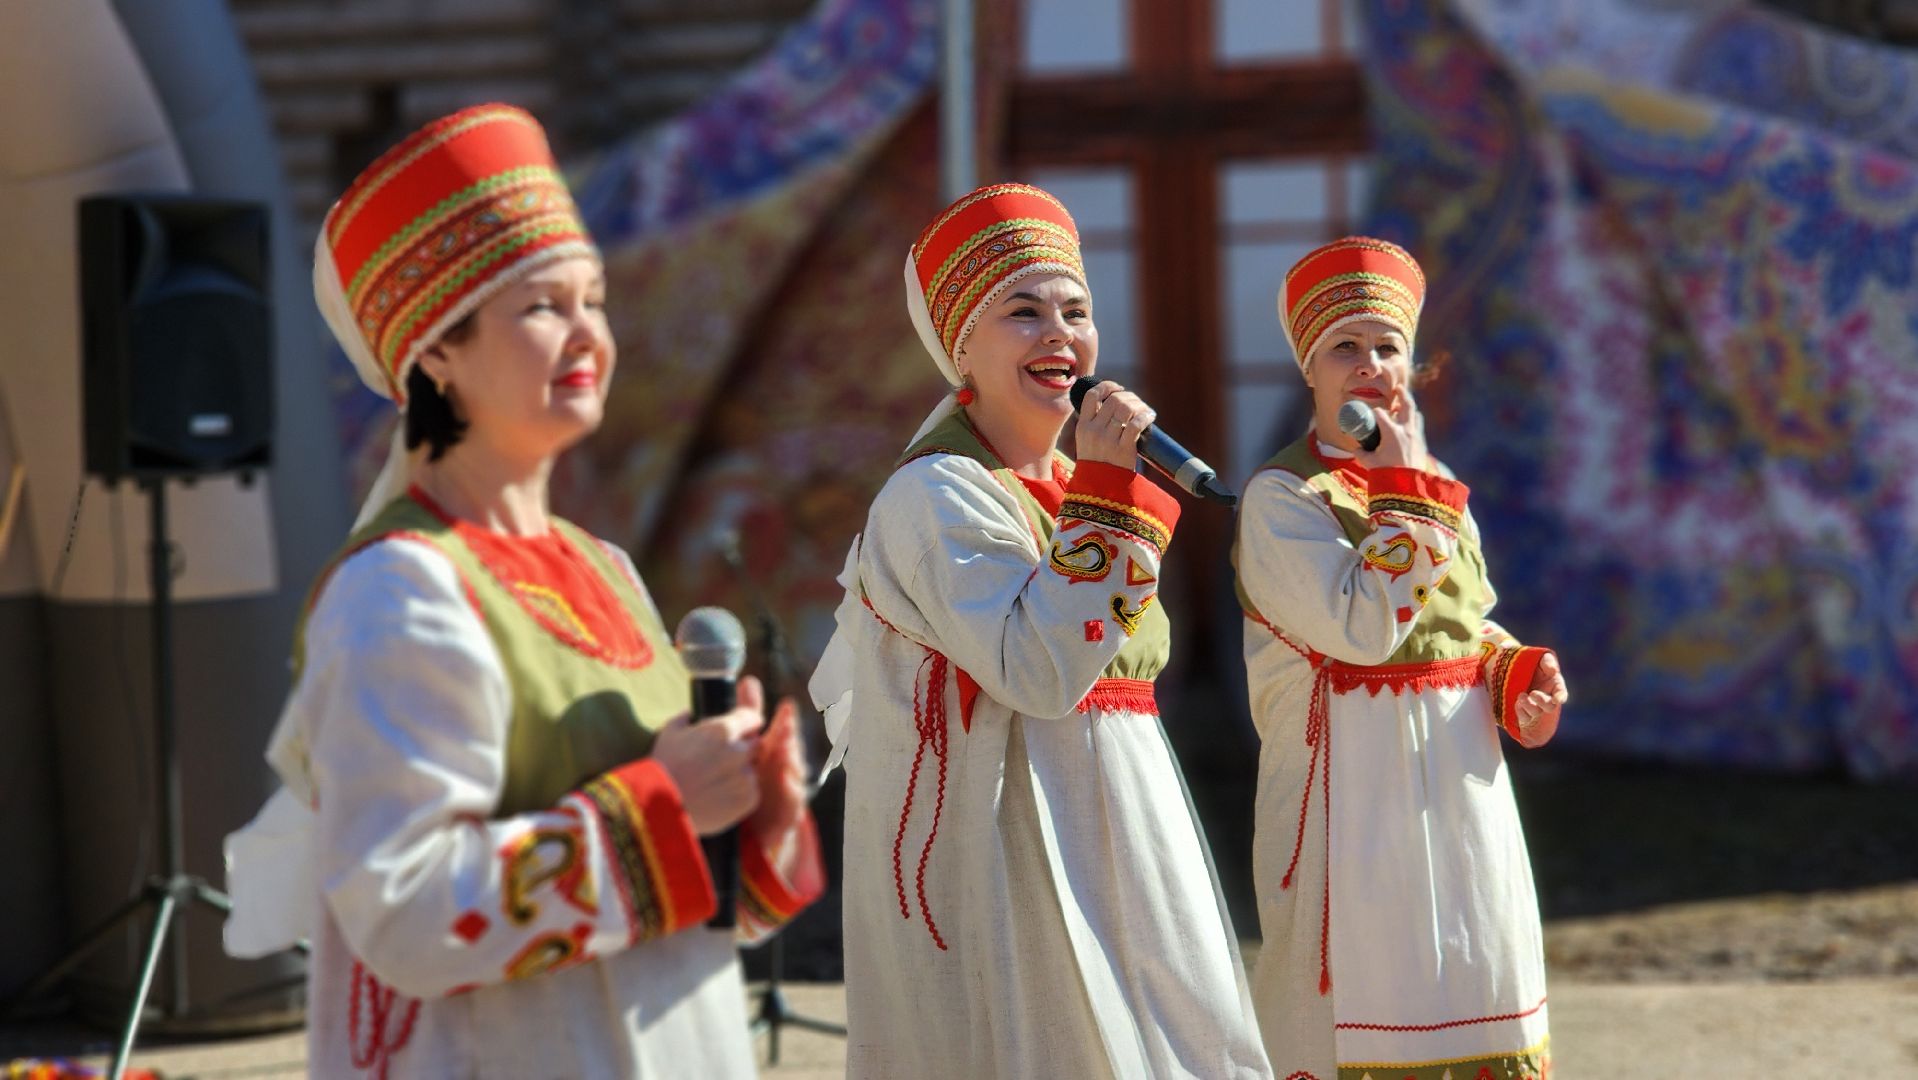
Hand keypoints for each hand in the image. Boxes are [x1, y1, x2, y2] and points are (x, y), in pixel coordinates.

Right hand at [650, 675, 765, 835]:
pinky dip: (740, 794)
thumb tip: (690, 714)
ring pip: (752, 770)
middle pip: (754, 745)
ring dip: (741, 773)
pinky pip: (752, 792)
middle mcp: (739, 752)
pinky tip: (719, 797)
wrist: (661, 810)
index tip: (742, 730)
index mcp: (723, 731)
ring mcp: (746, 777)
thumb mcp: (669, 735)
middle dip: (743, 750)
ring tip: (716, 783)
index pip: (751, 718)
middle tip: (723, 761)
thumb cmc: (663, 769)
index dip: (745, 723)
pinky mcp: (749, 799)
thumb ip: (684, 719)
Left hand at [748, 696, 809, 840]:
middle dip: (791, 739)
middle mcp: (785, 771)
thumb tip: (748, 679)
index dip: (786, 720)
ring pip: (795, 776)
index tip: (785, 707)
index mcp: (775, 753)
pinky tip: (784, 782)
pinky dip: (791, 793)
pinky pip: (792, 805)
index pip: (783, 732)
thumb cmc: (755, 784)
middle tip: (786, 728)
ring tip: (784, 753)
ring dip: (791, 764)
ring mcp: (788, 794)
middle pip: (792, 752)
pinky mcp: (787, 817)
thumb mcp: (746, 749)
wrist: (755, 833)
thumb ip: (747, 715)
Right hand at [1073, 380, 1155, 468]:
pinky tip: (1150, 417)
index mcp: (1083, 426)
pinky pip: (1136, 424)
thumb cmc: (1098, 463)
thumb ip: (1096, 422)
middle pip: (1113, 400)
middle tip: (1137, 403)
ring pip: (1125, 409)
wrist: (1100, 488)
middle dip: (1129, 396)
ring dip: (1139, 405)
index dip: (1108, 386)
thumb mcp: (1087, 440)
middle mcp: (1094, 430)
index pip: (1092, 395)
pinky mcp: (1123, 449)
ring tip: (1144, 410)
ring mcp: (1108, 440)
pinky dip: (1145, 417)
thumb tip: (1116, 400)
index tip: (1119, 389)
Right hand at [1356, 382, 1431, 472]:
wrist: (1407, 486)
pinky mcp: (1420, 443)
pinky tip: (1408, 423)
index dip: (1372, 412)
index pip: (1380, 414)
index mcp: (1392, 433)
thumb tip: (1355, 448)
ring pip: (1415, 414)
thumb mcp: (1370, 463)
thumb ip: (1361, 453)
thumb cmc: (1387, 474)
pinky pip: (1418, 426)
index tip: (1367, 412)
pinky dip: (1413, 421)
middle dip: (1402, 394)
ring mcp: (1415, 436)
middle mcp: (1406, 430)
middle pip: (1405, 405)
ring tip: (1402, 406)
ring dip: (1409, 408)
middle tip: (1398, 388)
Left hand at [1514, 652, 1566, 747]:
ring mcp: (1535, 706)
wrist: (1514, 668)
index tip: (1557, 699)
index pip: (1561, 694)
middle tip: (1533, 693)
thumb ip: (1548, 661)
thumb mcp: (1540, 658)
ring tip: (1521, 696)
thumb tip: (1553, 669)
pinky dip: (1521, 712)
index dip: (1560, 697)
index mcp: (1555, 686)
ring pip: (1536, 713)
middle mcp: (1546, 698)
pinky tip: (1517, 703)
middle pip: (1549, 707)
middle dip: (1542, 701)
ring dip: (1529, 706)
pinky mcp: (1524, 711)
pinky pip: (1524, 718)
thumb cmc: (1532, 663)